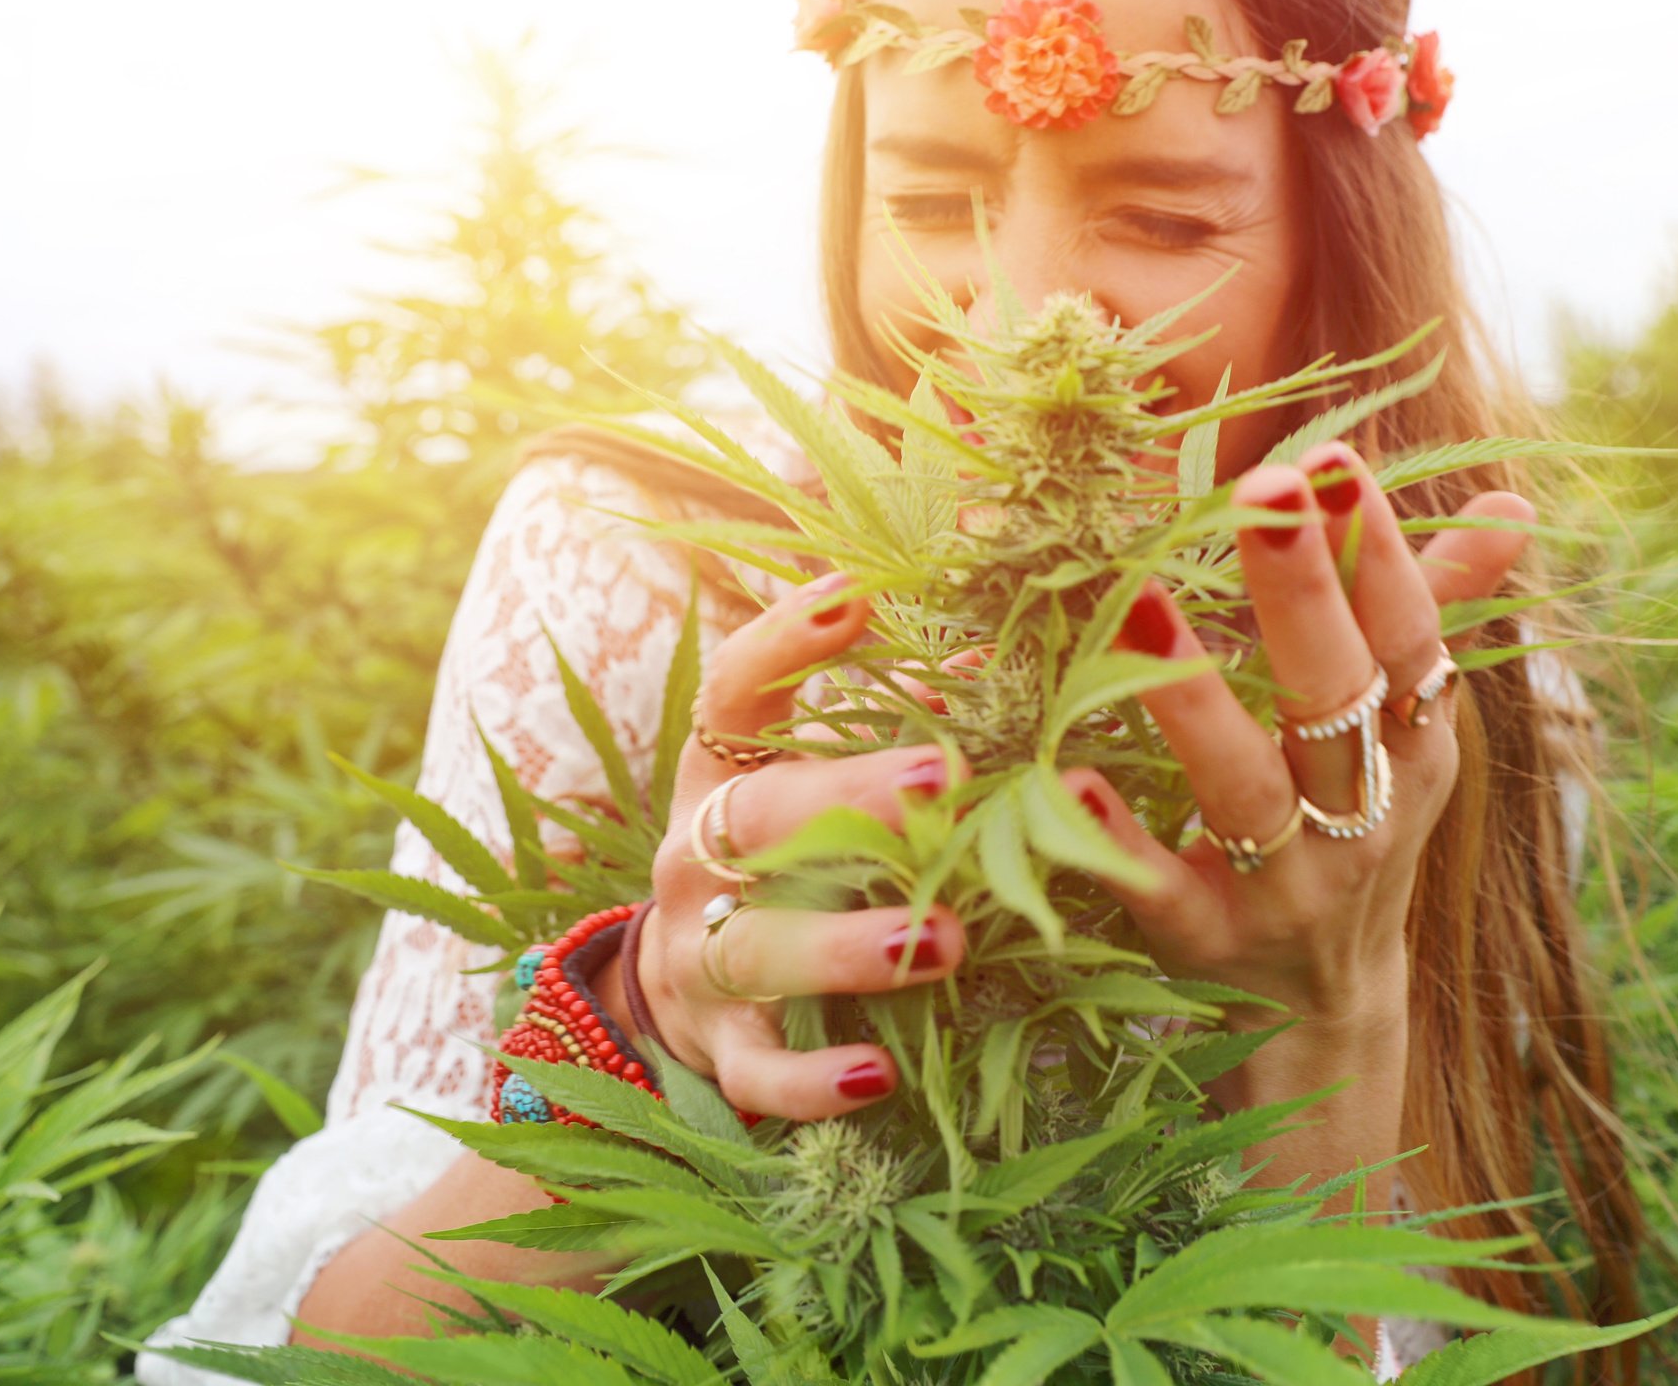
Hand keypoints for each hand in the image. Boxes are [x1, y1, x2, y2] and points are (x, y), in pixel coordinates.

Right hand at [635, 571, 967, 1119]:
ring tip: (940, 942)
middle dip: (851, 797)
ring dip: (845, 947)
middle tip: (946, 776)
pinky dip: (814, 1081)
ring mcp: (701, 961)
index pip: (736, 696)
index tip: (855, 595)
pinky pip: (758, 1074)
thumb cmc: (781, 869)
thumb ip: (896, 728)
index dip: (787, 644)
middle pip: (762, 818)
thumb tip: (999, 657)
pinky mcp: (720, 1053)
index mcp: (725, 780)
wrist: (679, 1000)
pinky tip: (881, 1075)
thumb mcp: (813, 793)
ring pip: (758, 949)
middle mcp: (699, 861)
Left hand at [1070, 440, 1533, 1030]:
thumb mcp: (1406, 735)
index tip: (1332, 461)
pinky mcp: (1203, 945)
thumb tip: (1512, 504)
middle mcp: (1362, 816)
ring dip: (1194, 699)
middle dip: (1303, 590)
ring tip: (1139, 605)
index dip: (1377, 551)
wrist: (1317, 1017)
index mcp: (1414, 748)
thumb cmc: (1352, 833)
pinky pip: (1156, 890)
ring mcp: (1284, 885)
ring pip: (1246, 787)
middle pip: (1336, 694)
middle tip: (1263, 489)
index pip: (1407, 637)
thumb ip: (1437, 609)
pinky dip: (1117, 840)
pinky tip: (1070, 778)